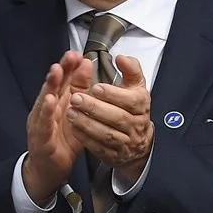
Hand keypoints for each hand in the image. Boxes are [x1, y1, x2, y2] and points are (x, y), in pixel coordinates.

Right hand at [21, 53, 92, 205]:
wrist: (48, 170)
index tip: (78, 54)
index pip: (64, 83)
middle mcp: (46, 110)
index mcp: (57, 104)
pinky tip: (50, 100)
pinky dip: (46, 111)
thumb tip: (89, 71)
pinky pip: (43, 123)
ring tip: (56, 71)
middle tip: (68, 57)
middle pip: (53, 87)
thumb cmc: (61, 142)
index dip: (70, 68)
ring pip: (44, 101)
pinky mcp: (39, 138)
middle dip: (60, 70)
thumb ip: (81, 95)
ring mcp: (40, 123)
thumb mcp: (76, 116)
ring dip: (50, 86)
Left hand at [68, 54, 154, 180]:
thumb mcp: (135, 87)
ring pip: (107, 134)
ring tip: (71, 113)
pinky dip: (85, 138)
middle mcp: (136, 125)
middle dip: (95, 108)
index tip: (96, 87)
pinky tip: (73, 128)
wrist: (138, 142)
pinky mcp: (114, 155)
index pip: (131, 100)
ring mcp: (126, 142)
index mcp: (142, 106)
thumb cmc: (132, 108)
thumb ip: (131, 70)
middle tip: (76, 98)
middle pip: (117, 117)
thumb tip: (122, 58)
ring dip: (87, 124)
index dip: (113, 94)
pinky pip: (99, 148)